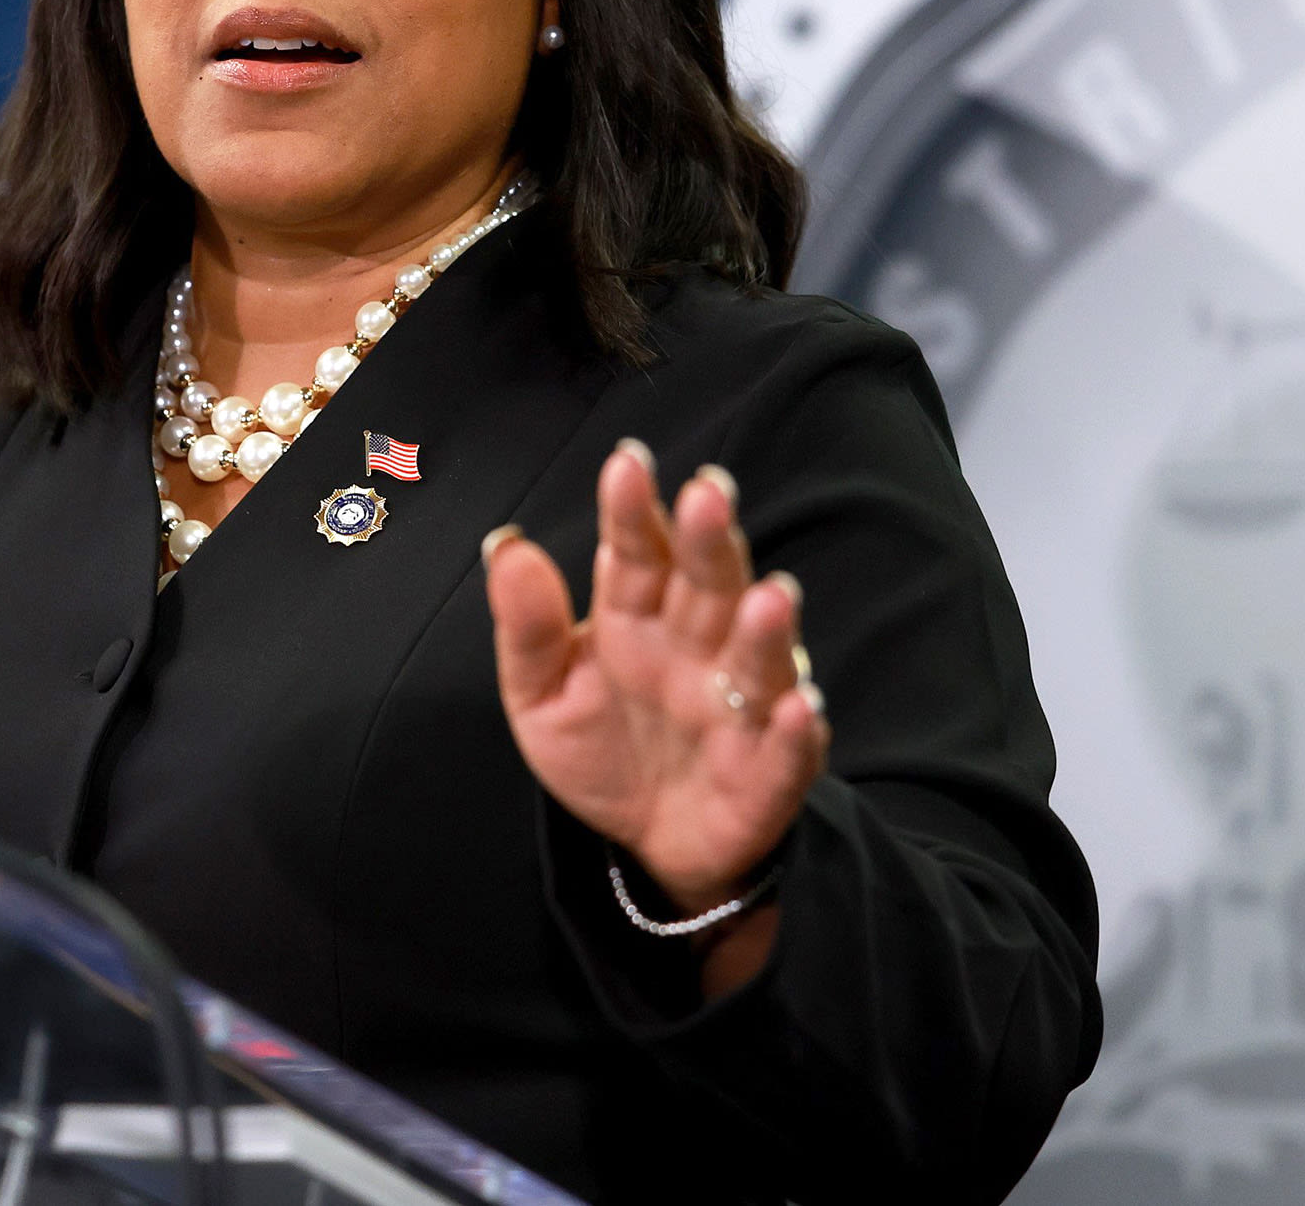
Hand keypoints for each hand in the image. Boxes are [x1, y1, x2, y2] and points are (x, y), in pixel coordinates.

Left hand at [484, 439, 828, 915]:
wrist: (647, 842)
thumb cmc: (601, 749)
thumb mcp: (540, 694)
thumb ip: (527, 625)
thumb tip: (505, 544)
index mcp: (636, 617)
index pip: (636, 552)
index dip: (633, 511)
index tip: (628, 463)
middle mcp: (696, 647)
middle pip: (708, 585)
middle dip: (710, 542)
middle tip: (708, 494)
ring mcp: (739, 705)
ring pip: (759, 657)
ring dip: (768, 629)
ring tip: (771, 598)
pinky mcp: (771, 769)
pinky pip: (790, 746)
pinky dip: (799, 729)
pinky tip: (799, 706)